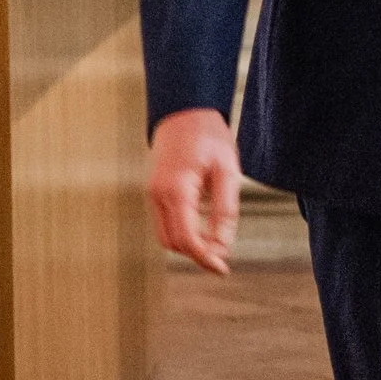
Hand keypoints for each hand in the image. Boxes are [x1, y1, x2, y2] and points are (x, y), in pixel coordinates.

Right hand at [150, 105, 241, 274]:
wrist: (185, 110)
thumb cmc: (208, 135)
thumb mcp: (227, 170)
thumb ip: (225, 209)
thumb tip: (224, 244)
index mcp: (177, 189)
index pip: (186, 238)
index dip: (204, 258)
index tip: (222, 269)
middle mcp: (158, 194)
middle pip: (173, 243)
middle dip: (197, 253)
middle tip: (223, 254)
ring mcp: (152, 193)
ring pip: (165, 236)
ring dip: (188, 245)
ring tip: (216, 241)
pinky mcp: (154, 192)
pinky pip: (165, 223)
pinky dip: (182, 232)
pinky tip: (203, 228)